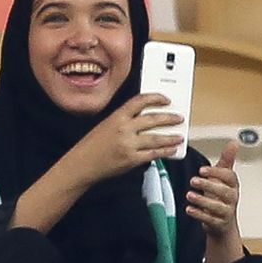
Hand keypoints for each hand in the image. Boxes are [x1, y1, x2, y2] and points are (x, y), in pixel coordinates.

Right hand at [62, 94, 183, 187]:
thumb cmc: (91, 146)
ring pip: (156, 138)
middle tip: (179, 118)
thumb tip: (146, 120)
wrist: (82, 164)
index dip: (156, 98)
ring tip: (179, 136)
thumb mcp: (106, 126)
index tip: (166, 99)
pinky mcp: (131, 160)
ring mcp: (128, 145)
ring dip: (171, 137)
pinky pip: (153, 154)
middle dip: (169, 118)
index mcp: (117, 116)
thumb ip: (124, 121)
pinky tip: (171, 150)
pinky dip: (165, 152)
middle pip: (153, 119)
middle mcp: (124, 128)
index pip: (140, 101)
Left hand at [187, 141, 242, 251]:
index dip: (217, 173)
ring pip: (218, 207)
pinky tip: (189, 209)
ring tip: (190, 195)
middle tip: (193, 180)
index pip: (229, 177)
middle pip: (224, 192)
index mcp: (233, 185)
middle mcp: (231, 198)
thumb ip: (227, 160)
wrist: (223, 223)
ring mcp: (226, 212)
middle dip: (209, 185)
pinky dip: (199, 214)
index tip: (202, 170)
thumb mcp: (224, 177)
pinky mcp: (219, 223)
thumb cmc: (222, 197)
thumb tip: (234, 143)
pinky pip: (210, 220)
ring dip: (203, 200)